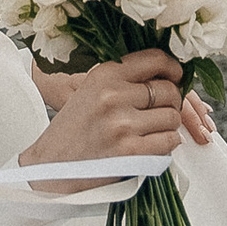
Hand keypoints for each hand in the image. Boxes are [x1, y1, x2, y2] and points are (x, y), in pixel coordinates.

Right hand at [23, 50, 212, 169]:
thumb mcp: (90, 92)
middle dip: (172, 102)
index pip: (155, 59)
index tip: (176, 76)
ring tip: (152, 130)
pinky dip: (167, 144)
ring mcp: (123, 124)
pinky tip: (152, 145)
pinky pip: (169, 141)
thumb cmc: (72, 131)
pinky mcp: (131, 151)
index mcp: (104, 75)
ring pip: (172, 117)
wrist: (50, 167)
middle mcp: (113, 95)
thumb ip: (124, 80)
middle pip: (169, 90)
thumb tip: (167, 75)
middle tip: (162, 111)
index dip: (173, 68)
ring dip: (169, 126)